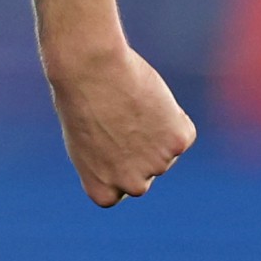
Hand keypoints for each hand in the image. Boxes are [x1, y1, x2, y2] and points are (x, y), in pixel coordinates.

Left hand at [45, 43, 195, 207]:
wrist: (89, 68)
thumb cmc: (79, 97)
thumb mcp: (85, 142)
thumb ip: (110, 161)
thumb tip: (135, 157)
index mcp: (102, 192)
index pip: (121, 188)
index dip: (119, 160)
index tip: (108, 139)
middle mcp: (133, 186)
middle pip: (147, 170)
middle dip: (141, 148)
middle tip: (121, 118)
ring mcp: (159, 166)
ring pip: (166, 148)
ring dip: (155, 129)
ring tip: (129, 104)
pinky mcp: (179, 142)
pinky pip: (181, 126)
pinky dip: (171, 112)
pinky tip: (147, 98)